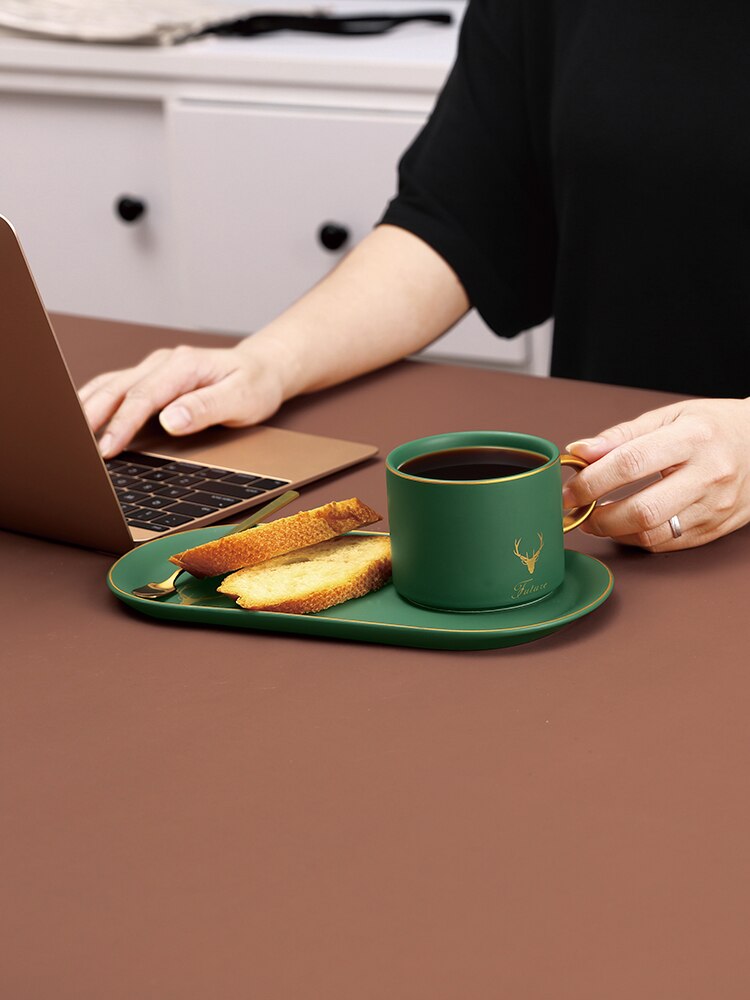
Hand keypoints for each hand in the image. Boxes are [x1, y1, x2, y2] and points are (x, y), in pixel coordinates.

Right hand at [79, 339, 288, 458]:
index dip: (122, 424)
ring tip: (67, 435)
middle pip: (117, 388)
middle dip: (92, 417)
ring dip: (87, 408)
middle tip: (74, 448)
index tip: (107, 449)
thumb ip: (206, 408)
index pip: (143, 397)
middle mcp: (163, 363)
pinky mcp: (151, 378)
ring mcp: (154, 368)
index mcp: (183, 365)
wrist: (263, 369)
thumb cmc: (255, 384)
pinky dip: (95, 402)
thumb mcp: (242, 399)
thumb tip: (171, 420)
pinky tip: (81, 419)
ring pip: (110, 385)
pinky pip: (115, 388)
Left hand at [561, 398, 749, 550]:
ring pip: (653, 534)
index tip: (569, 489)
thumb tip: (579, 452)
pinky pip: (667, 544)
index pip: (631, 464)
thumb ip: (622, 435)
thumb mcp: (670, 416)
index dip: (592, 481)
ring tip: (595, 518)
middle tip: (576, 510)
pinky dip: (637, 539)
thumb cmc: (714, 427)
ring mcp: (714, 506)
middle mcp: (708, 475)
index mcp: (693, 438)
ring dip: (613, 531)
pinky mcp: (715, 529)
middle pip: (642, 510)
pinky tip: (623, 526)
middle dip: (598, 516)